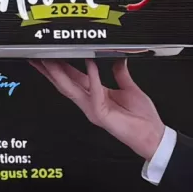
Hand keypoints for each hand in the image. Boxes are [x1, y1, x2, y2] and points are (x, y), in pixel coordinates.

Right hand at [31, 59, 166, 159]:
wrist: (152, 135)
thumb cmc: (142, 118)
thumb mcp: (130, 89)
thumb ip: (121, 73)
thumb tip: (117, 58)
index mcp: (96, 95)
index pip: (73, 78)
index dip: (61, 67)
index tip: (51, 55)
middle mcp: (91, 103)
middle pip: (66, 84)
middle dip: (51, 70)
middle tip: (39, 56)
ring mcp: (94, 110)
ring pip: (72, 89)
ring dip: (60, 74)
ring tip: (52, 60)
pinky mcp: (102, 114)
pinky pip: (94, 93)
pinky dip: (92, 77)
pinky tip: (89, 64)